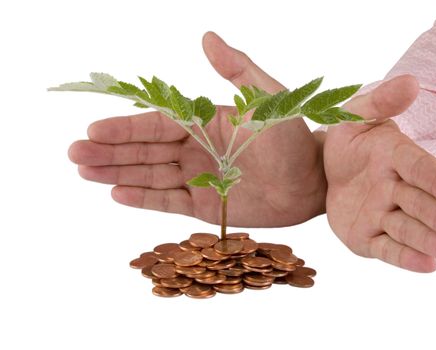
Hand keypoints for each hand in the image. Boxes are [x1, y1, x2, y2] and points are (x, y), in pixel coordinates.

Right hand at [68, 32, 325, 226]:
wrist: (314, 181)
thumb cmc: (293, 137)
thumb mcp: (267, 97)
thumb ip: (238, 69)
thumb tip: (207, 37)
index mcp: (206, 122)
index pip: (157, 123)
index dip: (125, 127)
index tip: (94, 129)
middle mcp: (197, 150)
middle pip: (146, 150)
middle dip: (110, 151)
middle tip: (75, 154)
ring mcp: (200, 179)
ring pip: (151, 175)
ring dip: (118, 173)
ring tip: (85, 172)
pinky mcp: (207, 206)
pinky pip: (169, 202)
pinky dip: (144, 198)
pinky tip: (117, 194)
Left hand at [323, 75, 435, 271]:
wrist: (322, 172)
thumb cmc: (346, 142)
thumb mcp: (352, 117)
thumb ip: (379, 102)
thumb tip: (410, 82)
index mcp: (395, 156)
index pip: (420, 168)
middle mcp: (394, 188)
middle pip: (421, 204)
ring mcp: (383, 215)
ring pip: (409, 230)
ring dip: (433, 242)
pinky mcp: (368, 238)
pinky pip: (387, 249)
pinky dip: (406, 257)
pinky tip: (429, 265)